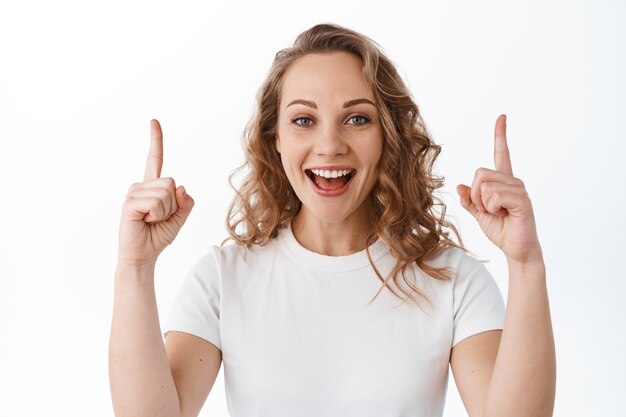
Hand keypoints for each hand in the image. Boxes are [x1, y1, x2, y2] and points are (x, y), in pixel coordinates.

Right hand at [117, 119, 194, 267]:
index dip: (156, 141)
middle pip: (171, 183)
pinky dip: (157, 215)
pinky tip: (145, 221)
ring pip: (165, 193)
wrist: (143, 255)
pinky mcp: (129, 203)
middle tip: (159, 218)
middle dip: (173, 205)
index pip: (155, 159)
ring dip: (165, 212)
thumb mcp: (180, 218)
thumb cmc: (158, 236)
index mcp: (153, 186)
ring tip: (151, 221)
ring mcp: (134, 193)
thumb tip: (181, 187)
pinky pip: (156, 203)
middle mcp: (141, 186)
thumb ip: (185, 202)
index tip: (154, 121)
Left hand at [456, 115, 542, 265]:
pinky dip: (491, 208)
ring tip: (498, 214)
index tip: (501, 117)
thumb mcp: (479, 214)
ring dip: (484, 204)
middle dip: (475, 195)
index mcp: (504, 182)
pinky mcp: (521, 200)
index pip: (502, 153)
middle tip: (488, 210)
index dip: (500, 135)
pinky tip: (504, 216)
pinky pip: (494, 196)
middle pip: (480, 173)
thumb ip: (469, 200)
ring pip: (485, 186)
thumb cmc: (501, 231)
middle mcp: (513, 181)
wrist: (516, 250)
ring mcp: (519, 189)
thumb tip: (459, 185)